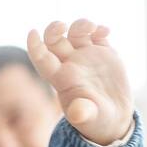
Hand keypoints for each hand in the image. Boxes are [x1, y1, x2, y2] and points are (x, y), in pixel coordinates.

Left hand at [26, 19, 133, 145]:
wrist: (114, 118)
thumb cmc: (95, 121)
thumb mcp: (89, 119)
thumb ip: (82, 114)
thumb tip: (77, 114)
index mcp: (61, 78)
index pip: (42, 59)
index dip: (35, 46)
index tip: (32, 32)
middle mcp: (70, 64)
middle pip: (54, 40)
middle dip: (54, 30)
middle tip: (62, 26)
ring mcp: (86, 56)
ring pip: (76, 33)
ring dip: (81, 25)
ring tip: (92, 28)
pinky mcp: (103, 53)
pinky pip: (97, 34)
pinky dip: (99, 29)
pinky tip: (106, 31)